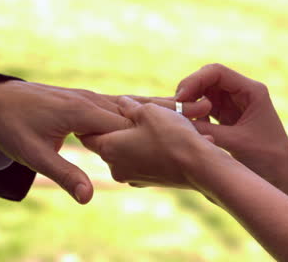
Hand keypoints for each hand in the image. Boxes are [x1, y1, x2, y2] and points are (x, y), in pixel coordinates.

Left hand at [0, 80, 211, 202]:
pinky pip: (118, 107)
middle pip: (136, 110)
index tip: (187, 137)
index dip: (157, 128)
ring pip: (131, 106)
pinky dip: (141, 109)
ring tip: (194, 111)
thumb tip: (87, 200)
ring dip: (161, 108)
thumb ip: (64, 173)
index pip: (126, 122)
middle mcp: (90, 104)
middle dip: (170, 112)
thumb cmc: (11, 127)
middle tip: (206, 114)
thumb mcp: (33, 154)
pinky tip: (158, 116)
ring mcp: (88, 102)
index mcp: (81, 113)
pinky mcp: (85, 104)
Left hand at [79, 96, 219, 189]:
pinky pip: (141, 161)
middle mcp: (115, 167)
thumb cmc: (172, 136)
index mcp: (108, 148)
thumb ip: (129, 106)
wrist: (201, 168)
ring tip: (154, 125)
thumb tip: (122, 103)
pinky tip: (164, 140)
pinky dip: (147, 150)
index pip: (86, 135)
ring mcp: (131, 177)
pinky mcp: (148, 182)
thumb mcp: (149, 110)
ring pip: (126, 152)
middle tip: (131, 114)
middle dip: (117, 128)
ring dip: (134, 139)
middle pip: (108, 143)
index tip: (101, 111)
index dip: (93, 121)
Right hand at [175, 64, 287, 188]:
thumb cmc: (266, 158)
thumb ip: (205, 130)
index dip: (194, 80)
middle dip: (189, 90)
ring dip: (190, 102)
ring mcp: (233, 103)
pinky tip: (192, 126)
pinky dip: (194, 113)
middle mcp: (241, 92)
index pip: (216, 72)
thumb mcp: (233, 142)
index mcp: (250, 91)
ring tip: (182, 118)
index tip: (180, 98)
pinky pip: (204, 107)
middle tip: (175, 108)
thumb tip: (176, 122)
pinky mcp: (226, 116)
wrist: (283, 175)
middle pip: (207, 78)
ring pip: (203, 92)